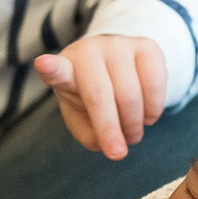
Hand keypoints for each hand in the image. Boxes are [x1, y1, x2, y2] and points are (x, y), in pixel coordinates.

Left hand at [34, 35, 165, 159]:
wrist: (119, 66)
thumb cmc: (92, 96)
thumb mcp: (82, 117)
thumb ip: (89, 134)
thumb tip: (109, 142)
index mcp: (66, 69)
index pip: (57, 69)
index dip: (51, 68)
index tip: (43, 64)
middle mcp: (89, 51)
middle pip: (100, 94)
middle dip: (110, 129)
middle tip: (118, 153)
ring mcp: (118, 45)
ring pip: (130, 93)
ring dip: (134, 124)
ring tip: (132, 134)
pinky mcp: (146, 46)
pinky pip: (155, 83)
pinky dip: (153, 109)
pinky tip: (146, 115)